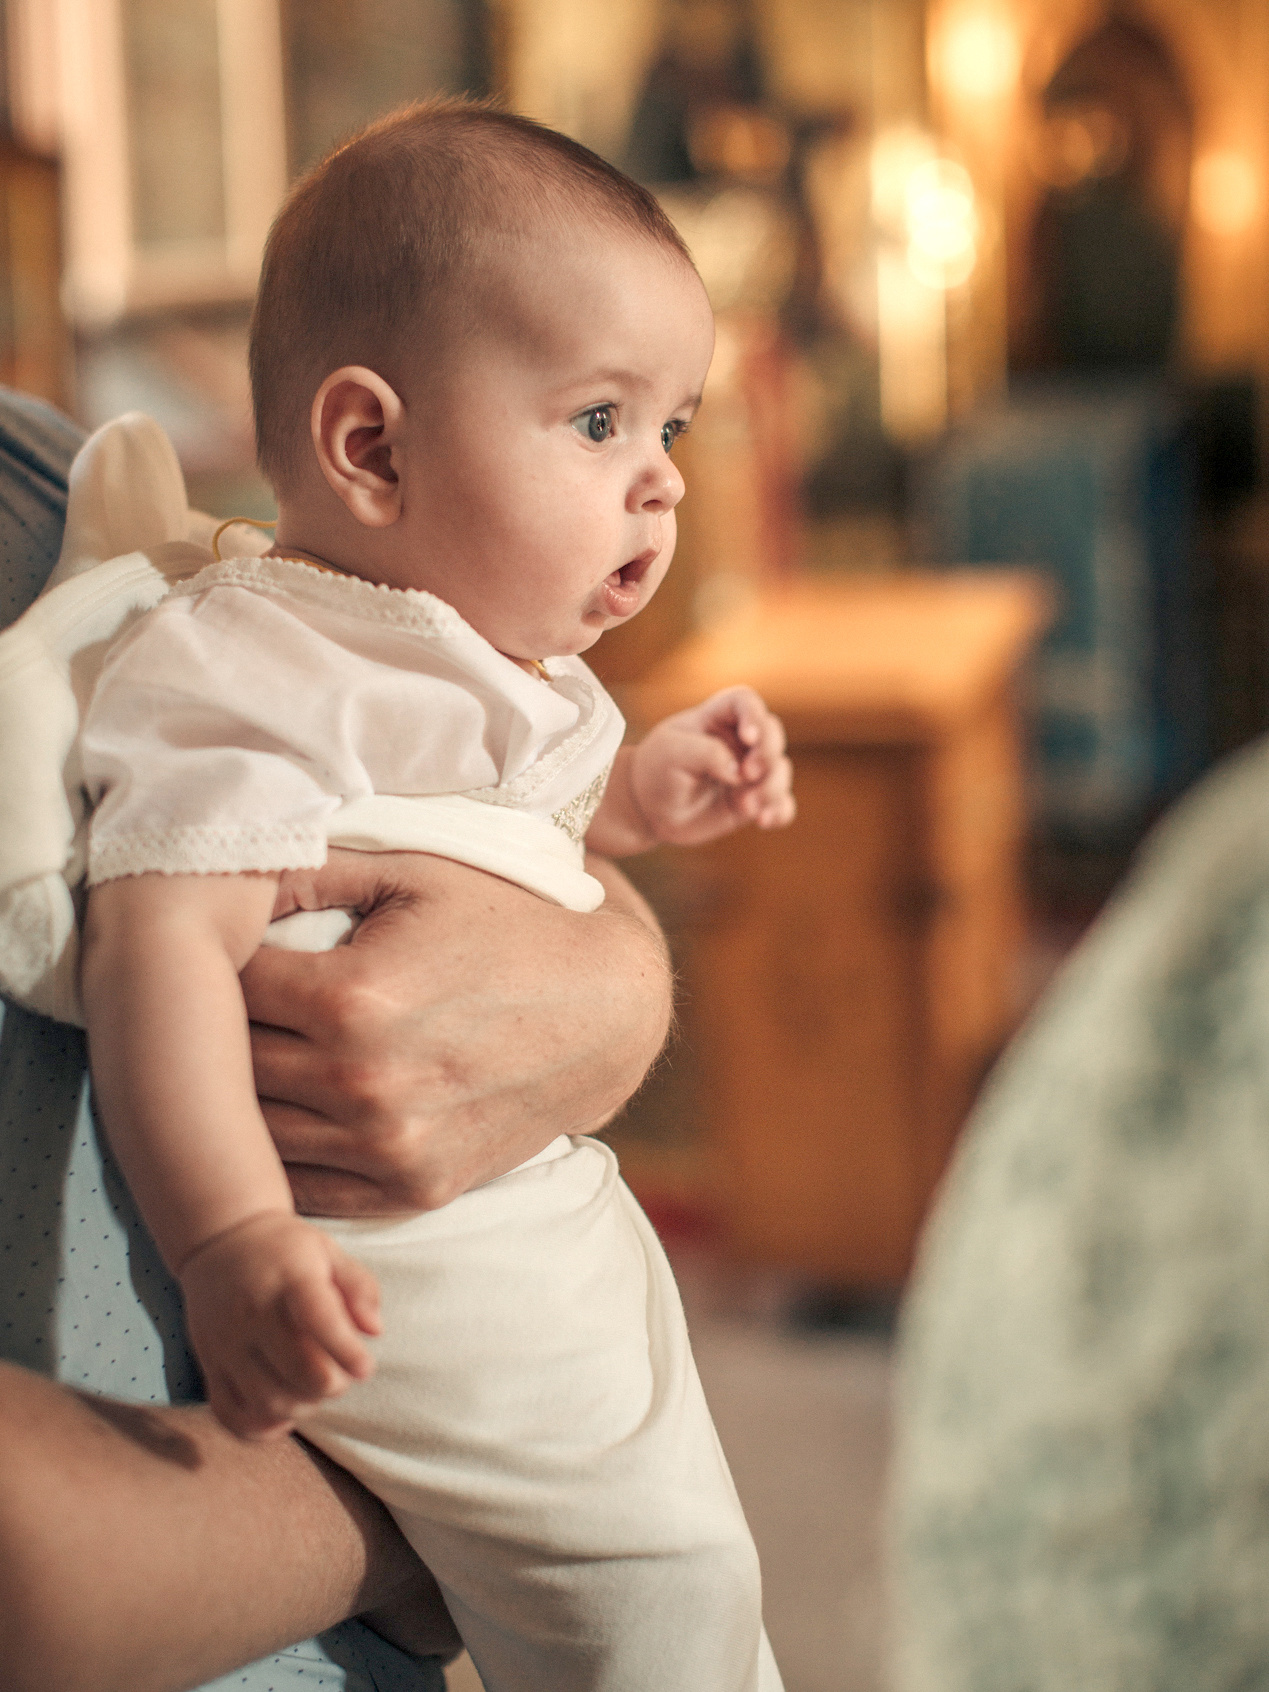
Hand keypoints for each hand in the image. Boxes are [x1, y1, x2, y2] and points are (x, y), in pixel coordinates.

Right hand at [180, 1211, 380, 1439]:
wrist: (220, 1240)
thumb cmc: (285, 1250)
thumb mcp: (329, 1251)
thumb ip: (360, 1287)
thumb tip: (374, 1331)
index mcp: (289, 1279)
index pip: (319, 1321)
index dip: (348, 1352)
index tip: (365, 1366)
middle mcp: (253, 1313)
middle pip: (299, 1372)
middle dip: (332, 1384)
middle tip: (341, 1375)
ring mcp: (226, 1342)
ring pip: (268, 1401)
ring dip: (302, 1407)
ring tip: (314, 1388)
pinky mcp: (208, 1363)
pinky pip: (228, 1413)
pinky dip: (259, 1426)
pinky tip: (281, 1412)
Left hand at [240, 851, 671, 1216]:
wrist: (610, 1011)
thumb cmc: (509, 923)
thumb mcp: (420, 869)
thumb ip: (315, 866)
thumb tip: (222, 868)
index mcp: (352, 998)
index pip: (224, 988)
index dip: (210, 965)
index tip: (216, 950)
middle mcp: (362, 1084)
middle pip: (229, 1067)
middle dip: (216, 1033)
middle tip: (218, 1005)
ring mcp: (388, 1149)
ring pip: (254, 1137)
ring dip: (238, 1099)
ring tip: (242, 1059)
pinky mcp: (412, 1190)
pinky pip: (304, 1189)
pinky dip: (278, 1156)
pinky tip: (281, 1113)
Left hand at [627, 684, 794, 847]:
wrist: (649, 809)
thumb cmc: (656, 770)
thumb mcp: (671, 753)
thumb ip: (707, 753)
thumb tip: (740, 773)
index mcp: (717, 718)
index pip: (745, 701)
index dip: (754, 715)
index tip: (748, 738)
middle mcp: (739, 742)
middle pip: (773, 734)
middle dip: (768, 754)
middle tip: (748, 774)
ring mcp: (749, 772)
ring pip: (780, 771)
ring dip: (771, 788)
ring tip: (745, 807)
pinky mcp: (753, 800)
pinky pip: (781, 805)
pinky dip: (779, 812)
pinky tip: (764, 821)